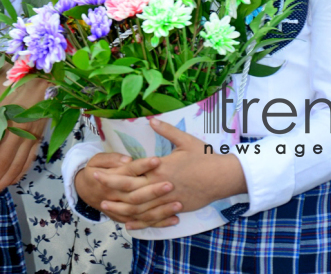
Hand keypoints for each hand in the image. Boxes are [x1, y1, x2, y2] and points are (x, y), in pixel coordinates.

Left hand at [0, 77, 47, 189]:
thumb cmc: (18, 85)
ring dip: (7, 179)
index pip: (0, 155)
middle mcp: (20, 134)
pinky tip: (13, 178)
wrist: (45, 80)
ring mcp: (31, 137)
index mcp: (9, 124)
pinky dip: (20, 172)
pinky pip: (29, 159)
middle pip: (7, 164)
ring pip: (19, 165)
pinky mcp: (39, 136)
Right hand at [75, 151, 180, 227]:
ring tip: (178, 204)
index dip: (142, 166)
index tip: (157, 160)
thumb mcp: (97, 159)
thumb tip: (127, 159)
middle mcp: (116, 196)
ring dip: (160, 210)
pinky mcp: (126, 219)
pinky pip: (143, 223)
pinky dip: (159, 223)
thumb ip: (112, 158)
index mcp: (109, 179)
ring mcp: (120, 210)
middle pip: (136, 196)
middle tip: (170, 185)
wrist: (84, 190)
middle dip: (154, 191)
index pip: (128, 172)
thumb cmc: (95, 170)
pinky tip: (174, 220)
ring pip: (141, 212)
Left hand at [99, 118, 246, 230]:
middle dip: (110, 188)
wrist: (221, 176)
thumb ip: (166, 131)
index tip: (97, 170)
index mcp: (160, 167)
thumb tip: (151, 120)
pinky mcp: (174, 208)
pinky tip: (129, 224)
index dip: (112, 173)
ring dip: (120, 208)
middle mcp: (160, 185)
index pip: (130, 172)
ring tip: (105, 207)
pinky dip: (140, 222)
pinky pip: (153, 218)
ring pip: (138, 208)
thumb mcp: (185, 140)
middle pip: (129, 191)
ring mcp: (166, 200)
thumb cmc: (203, 157)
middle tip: (94, 187)